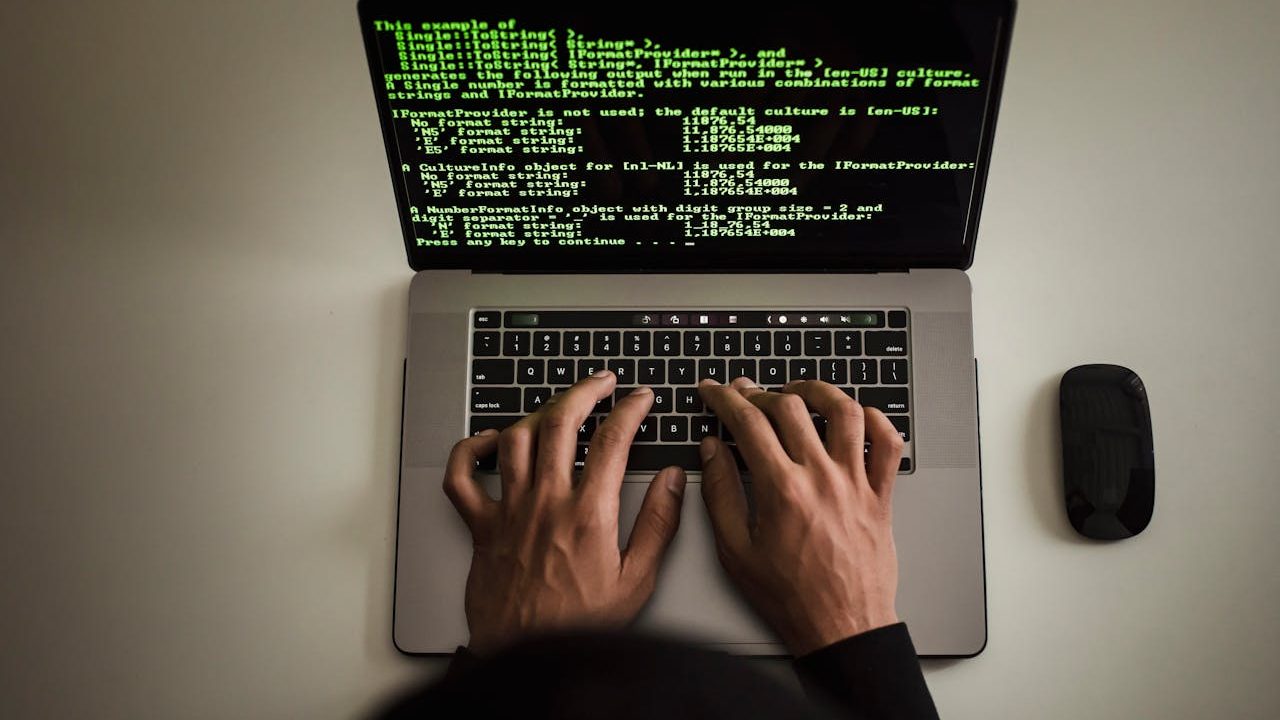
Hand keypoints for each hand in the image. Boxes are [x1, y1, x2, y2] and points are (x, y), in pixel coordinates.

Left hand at [443, 371, 686, 654]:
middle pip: (560, 422)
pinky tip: (489, 440)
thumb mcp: (637, 581)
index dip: (630, 409)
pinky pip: (463, 475)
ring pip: (516, 438)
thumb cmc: (578, 627)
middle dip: (584, 390)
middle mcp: (545, 502)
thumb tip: (673, 482)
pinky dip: (470, 449)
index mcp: (588, 514)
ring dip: (538, 412)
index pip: (612, 440)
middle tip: (601, 381)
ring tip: (558, 406)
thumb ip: (659, 525)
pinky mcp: (480, 525)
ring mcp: (508, 510)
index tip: (640, 398)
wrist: (525, 657)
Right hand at [697, 377, 904, 655]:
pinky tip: (857, 418)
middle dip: (761, 392)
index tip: (715, 391)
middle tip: (747, 394)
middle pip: (790, 407)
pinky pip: (889, 444)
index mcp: (781, 489)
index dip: (725, 398)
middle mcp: (821, 477)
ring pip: (844, 412)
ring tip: (800, 391)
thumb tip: (712, 451)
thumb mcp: (736, 550)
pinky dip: (877, 421)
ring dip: (819, 391)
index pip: (748, 422)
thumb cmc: (790, 597)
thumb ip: (720, 493)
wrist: (841, 627)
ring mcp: (855, 483)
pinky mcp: (881, 496)